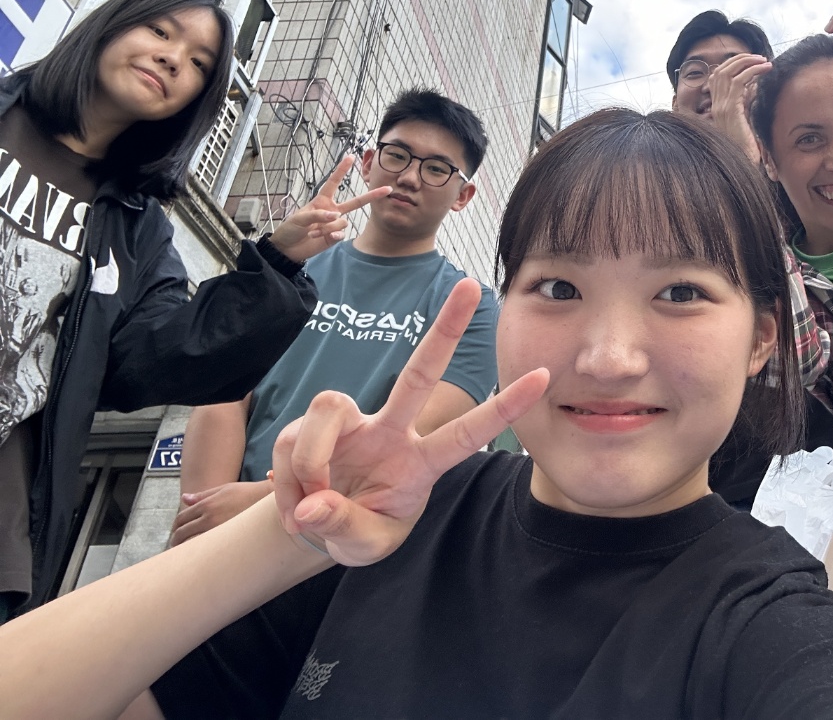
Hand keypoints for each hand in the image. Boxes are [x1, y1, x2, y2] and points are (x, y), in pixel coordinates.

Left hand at [169, 480, 271, 545]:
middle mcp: (209, 518)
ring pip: (190, 544)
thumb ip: (203, 495)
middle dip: (175, 540)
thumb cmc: (249, 494)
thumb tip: (184, 498)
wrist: (270, 502)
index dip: (175, 526)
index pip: (181, 518)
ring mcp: (217, 531)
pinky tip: (200, 557)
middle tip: (176, 545)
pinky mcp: (227, 542)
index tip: (176, 532)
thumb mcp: (225, 489)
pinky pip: (206, 550)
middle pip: (182, 532)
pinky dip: (199, 553)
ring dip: (184, 549)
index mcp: (207, 504)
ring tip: (184, 555)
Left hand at [266, 156, 390, 262]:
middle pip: (354, 202)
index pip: (333, 182)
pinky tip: (324, 237)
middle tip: (387, 189)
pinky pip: (341, 233)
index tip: (351, 157)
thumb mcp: (300, 218)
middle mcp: (331, 210)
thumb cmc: (291, 228)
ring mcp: (334, 224)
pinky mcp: (334, 236)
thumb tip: (336, 215)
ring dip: (327, 227)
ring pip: (342, 221)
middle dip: (371, 196)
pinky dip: (333, 234)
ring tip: (313, 232)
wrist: (288, 248)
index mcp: (322, 201)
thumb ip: (318, 215)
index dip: (341, 170)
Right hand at [271, 281, 548, 565]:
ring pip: (330, 407)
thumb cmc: (358, 529)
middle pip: (420, 373)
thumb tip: (315, 504)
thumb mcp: (362, 546)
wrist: (314, 528)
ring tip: (309, 508)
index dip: (504, 408)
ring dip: (311, 461)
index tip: (544, 377)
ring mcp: (351, 424)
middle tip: (471, 285)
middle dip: (446, 329)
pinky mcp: (307, 425)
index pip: (468, 433)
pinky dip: (289, 481)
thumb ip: (345, 526)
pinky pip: (292, 441)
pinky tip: (295, 507)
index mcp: (421, 463)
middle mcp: (392, 430)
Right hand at [705, 53, 770, 164]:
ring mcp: (720, 106)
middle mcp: (715, 104)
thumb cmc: (747, 146)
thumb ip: (746, 102)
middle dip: (741, 59)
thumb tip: (755, 86)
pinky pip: (738, 82)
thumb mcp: (746, 119)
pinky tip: (766, 69)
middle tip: (759, 57)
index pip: (718, 75)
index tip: (751, 62)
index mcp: (717, 106)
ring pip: (728, 72)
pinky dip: (752, 71)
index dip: (733, 64)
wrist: (743, 164)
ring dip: (747, 62)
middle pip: (721, 70)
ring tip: (764, 61)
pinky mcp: (730, 110)